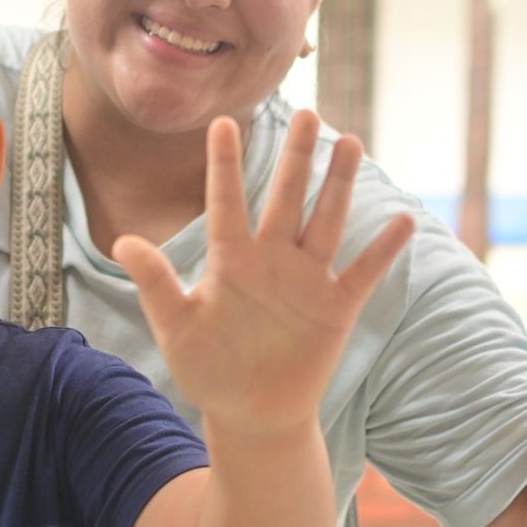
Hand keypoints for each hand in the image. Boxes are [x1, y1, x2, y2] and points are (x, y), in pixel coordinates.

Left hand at [113, 110, 414, 435]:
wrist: (251, 414)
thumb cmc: (208, 369)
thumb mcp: (176, 326)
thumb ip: (156, 283)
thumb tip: (124, 240)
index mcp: (231, 260)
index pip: (227, 201)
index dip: (224, 163)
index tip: (222, 121)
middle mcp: (272, 259)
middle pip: (286, 197)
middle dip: (295, 157)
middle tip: (304, 111)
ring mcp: (307, 280)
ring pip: (325, 221)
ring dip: (337, 184)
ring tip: (348, 141)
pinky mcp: (336, 308)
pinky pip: (363, 273)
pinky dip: (383, 250)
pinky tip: (403, 220)